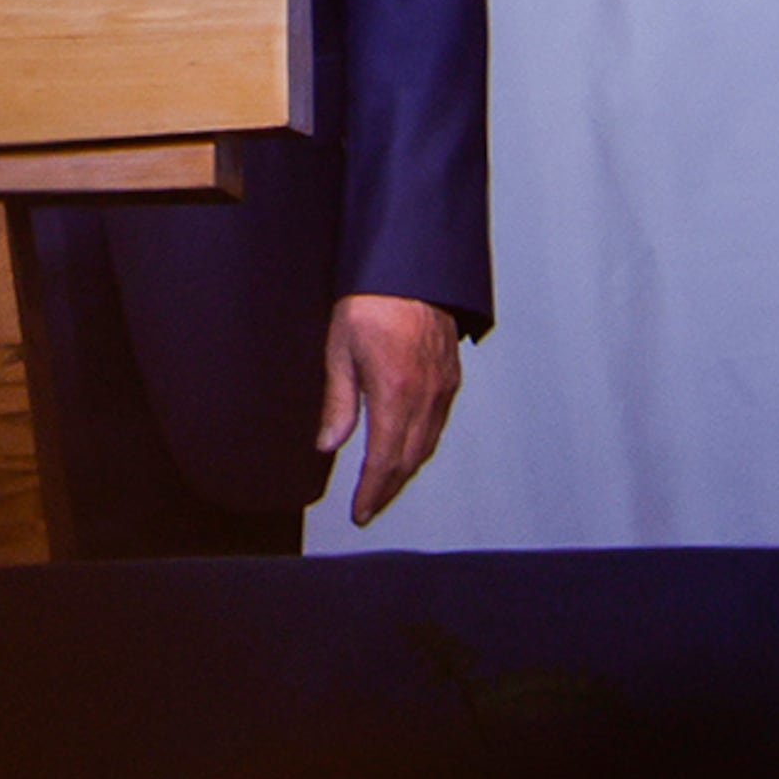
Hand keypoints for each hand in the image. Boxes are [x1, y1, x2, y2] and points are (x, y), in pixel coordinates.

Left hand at [316, 292, 462, 527]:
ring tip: (386, 485)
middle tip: (371, 507)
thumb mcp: (340, 350)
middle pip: (409, 461)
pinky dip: (422, 444)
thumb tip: (329, 444)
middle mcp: (425, 396)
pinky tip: (409, 446)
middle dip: (388, 489)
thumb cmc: (372, 300)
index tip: (361, 512)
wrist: (409, 266)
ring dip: (406, 470)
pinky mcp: (450, 375)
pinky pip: (438, 422)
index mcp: (395, 394)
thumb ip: (338, 403)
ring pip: (427, 444)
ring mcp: (442, 386)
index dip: (372, 492)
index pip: (383, 461)